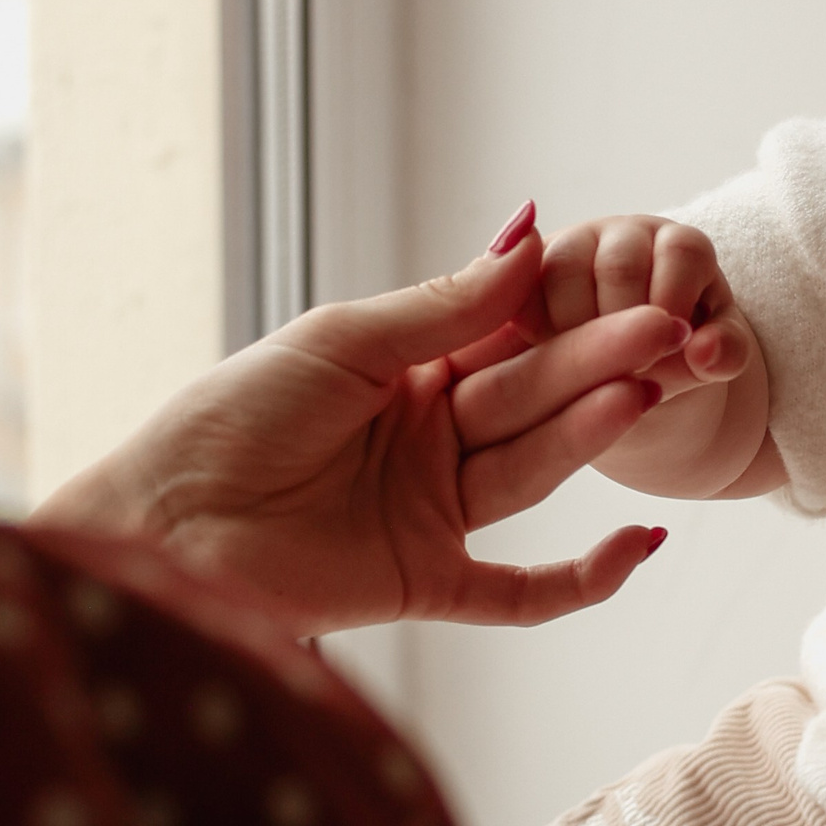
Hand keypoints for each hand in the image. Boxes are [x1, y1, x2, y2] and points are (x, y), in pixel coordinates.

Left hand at [33, 204, 696, 634]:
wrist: (158, 524)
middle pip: (532, 399)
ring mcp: (432, 513)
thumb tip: (529, 233)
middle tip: (667, 333)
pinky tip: (642, 542)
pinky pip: (523, 592)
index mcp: (407, 372)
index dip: (568, 317)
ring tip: (644, 390)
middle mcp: (430, 439)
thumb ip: (444, 305)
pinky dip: (585, 577)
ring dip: (591, 434)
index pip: (509, 338)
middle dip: (598, 364)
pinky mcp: (425, 583)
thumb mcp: (341, 341)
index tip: (631, 286)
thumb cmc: (227, 417)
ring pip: (534, 470)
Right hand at [529, 215, 754, 391]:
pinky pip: (517, 287)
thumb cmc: (678, 356)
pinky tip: (548, 361)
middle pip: (618, 264)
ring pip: (561, 271)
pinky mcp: (527, 272)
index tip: (663, 353)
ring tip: (586, 373)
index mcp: (680, 246)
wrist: (629, 369)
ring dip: (572, 331)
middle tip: (621, 374)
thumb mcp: (711, 359)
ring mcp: (573, 247)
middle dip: (620, 327)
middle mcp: (625, 235)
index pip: (680, 254)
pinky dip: (531, 328)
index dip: (672, 306)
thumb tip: (706, 352)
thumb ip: (724, 354)